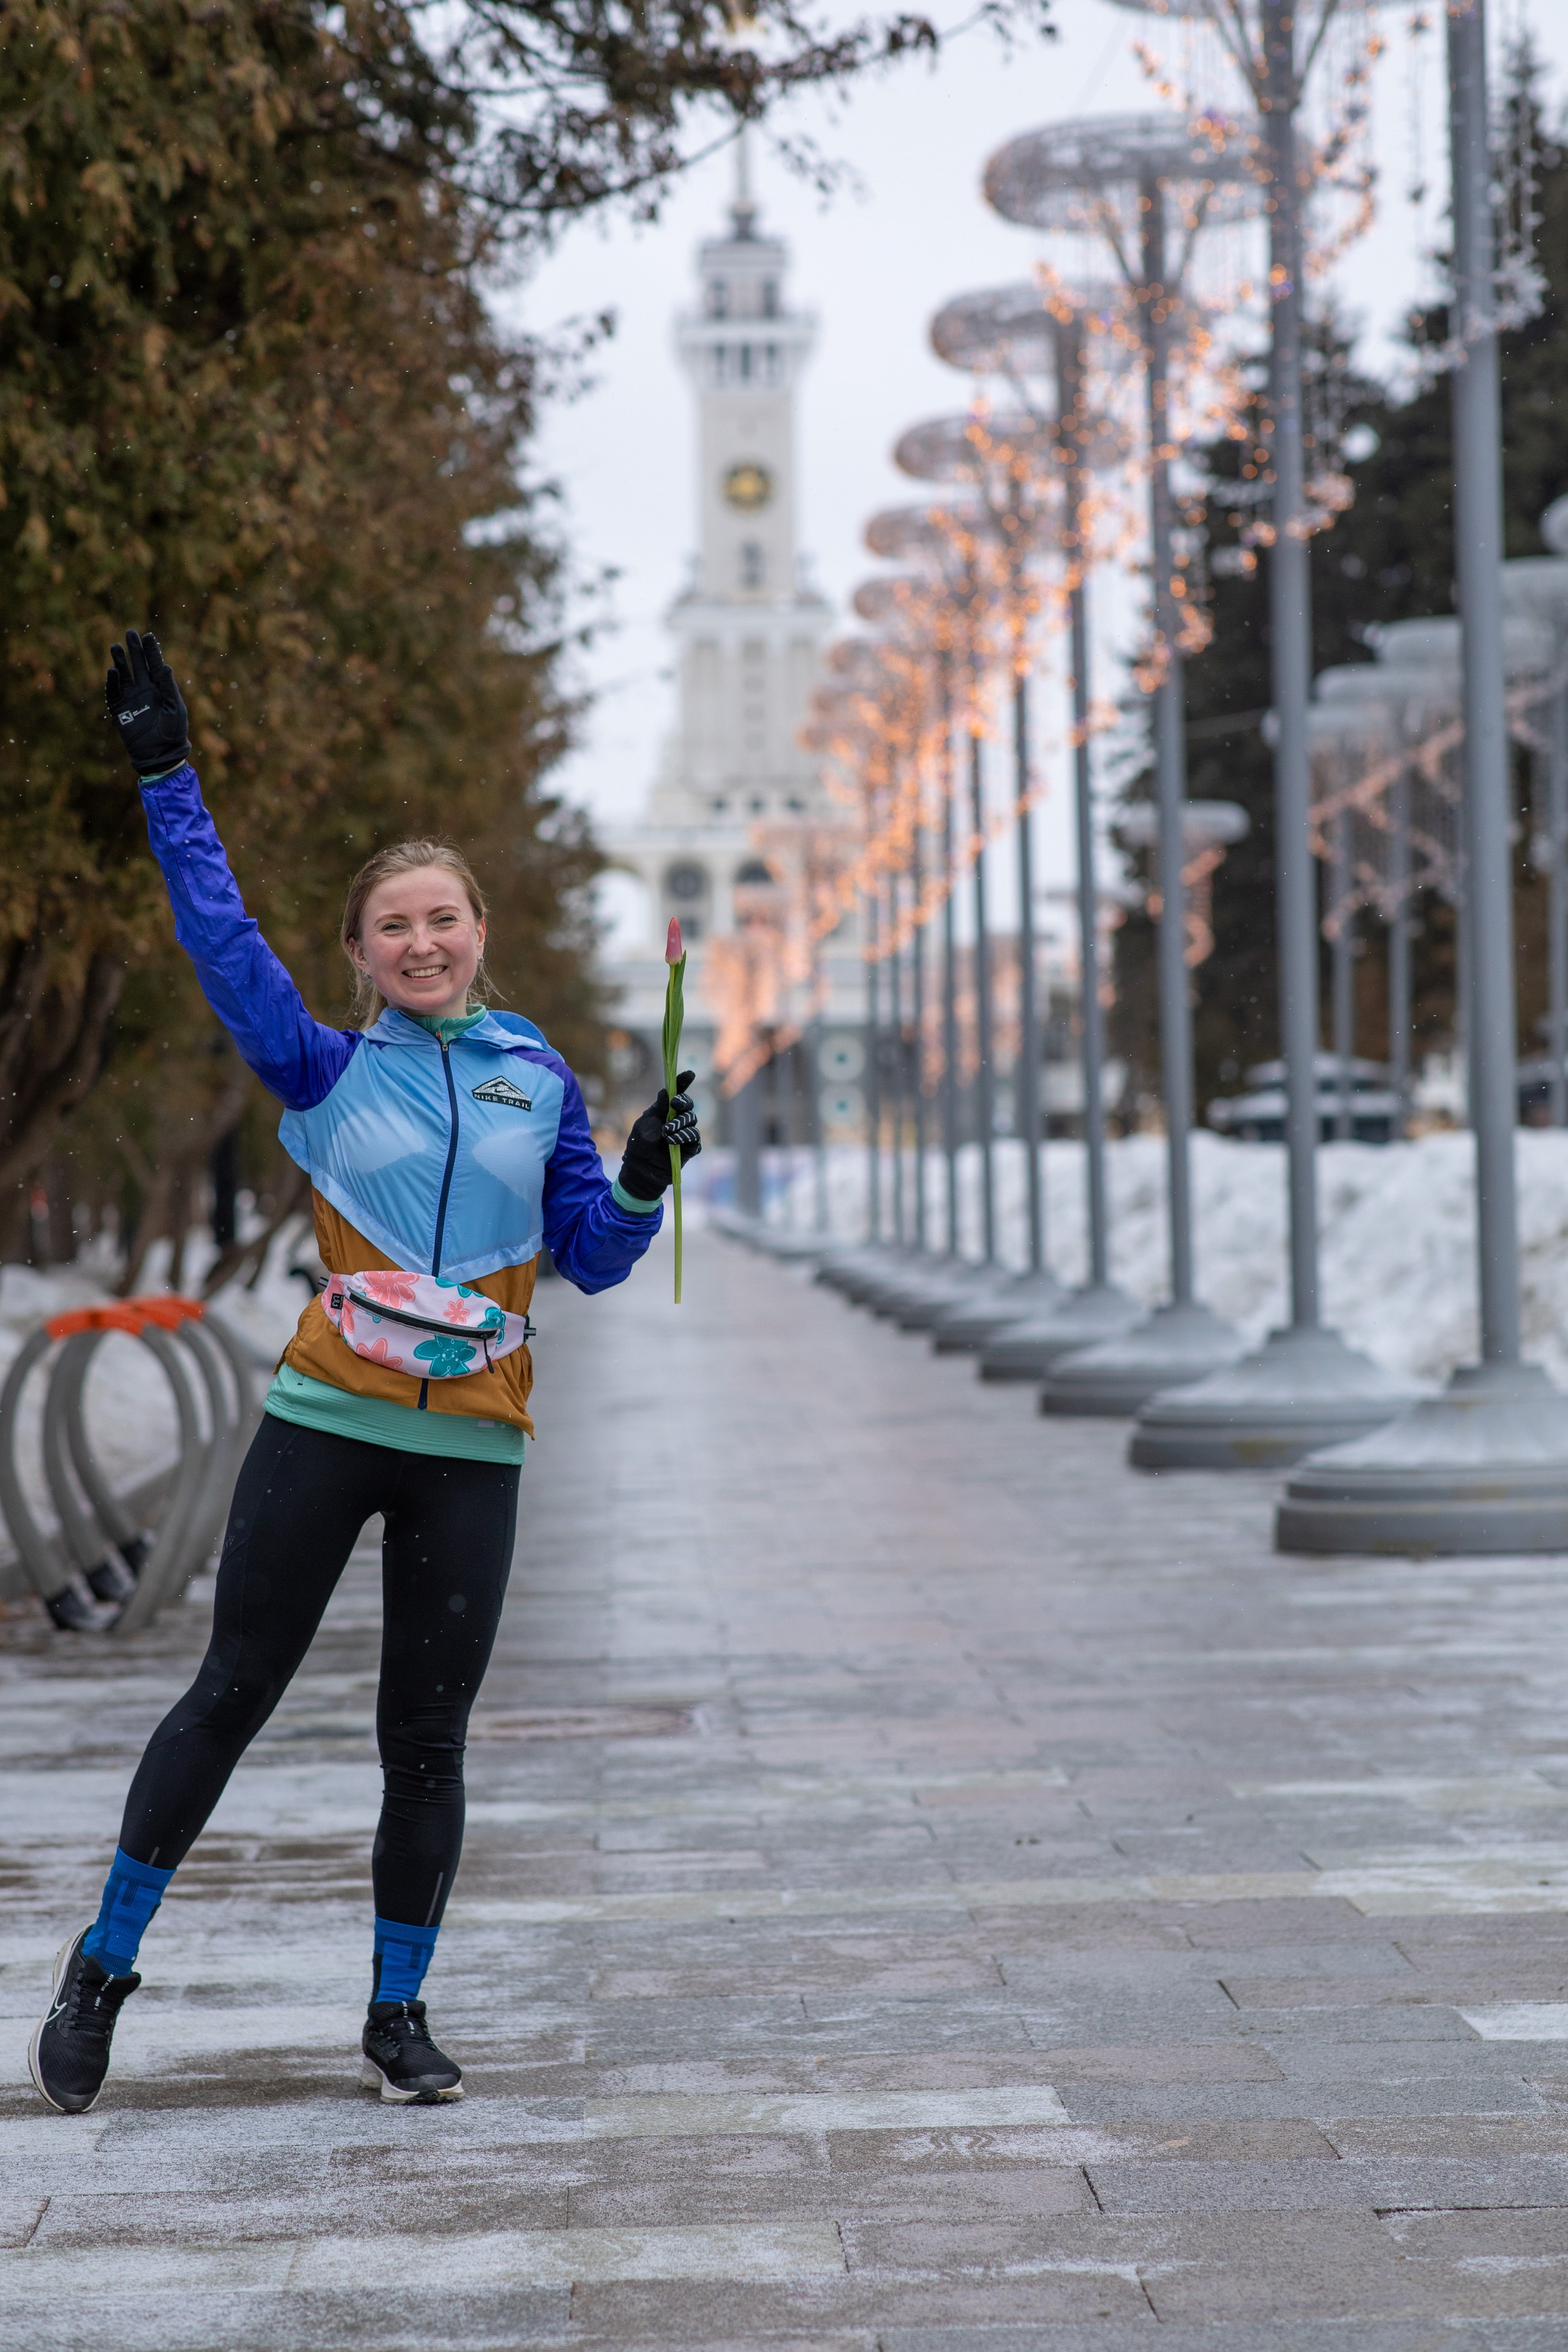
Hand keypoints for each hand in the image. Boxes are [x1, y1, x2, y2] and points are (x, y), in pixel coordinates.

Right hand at [105, 628, 190, 778]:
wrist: (160, 755)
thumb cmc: (173, 733)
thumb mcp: (176, 709)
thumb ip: (169, 688)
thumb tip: (165, 666)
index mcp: (161, 689)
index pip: (155, 664)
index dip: (151, 650)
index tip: (147, 635)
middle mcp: (145, 691)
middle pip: (137, 665)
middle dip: (134, 649)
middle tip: (129, 632)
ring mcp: (131, 699)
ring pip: (124, 675)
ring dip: (119, 661)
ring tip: (115, 646)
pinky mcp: (120, 710)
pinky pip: (113, 693)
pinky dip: (112, 682)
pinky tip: (112, 671)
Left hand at [618, 1070, 700, 1201]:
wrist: (641, 1169)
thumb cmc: (639, 1145)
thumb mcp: (645, 1123)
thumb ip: (658, 1108)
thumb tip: (666, 1091)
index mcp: (665, 1111)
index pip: (677, 1093)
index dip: (684, 1082)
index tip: (689, 1074)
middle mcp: (677, 1120)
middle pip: (689, 1105)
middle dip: (683, 1103)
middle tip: (674, 1106)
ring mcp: (685, 1133)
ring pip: (692, 1120)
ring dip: (680, 1124)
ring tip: (666, 1133)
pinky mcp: (690, 1147)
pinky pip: (694, 1138)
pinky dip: (684, 1137)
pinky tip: (672, 1142)